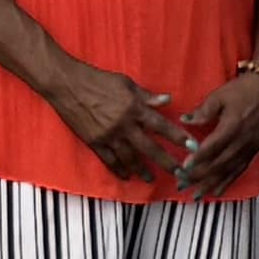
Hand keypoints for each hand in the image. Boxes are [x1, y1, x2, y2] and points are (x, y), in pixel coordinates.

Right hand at [32, 59, 177, 184]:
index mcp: (134, 108)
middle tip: (180, 173)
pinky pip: (110, 161)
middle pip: (150, 148)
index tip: (193, 147)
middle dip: (167, 162)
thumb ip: (147, 96)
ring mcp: (108, 136)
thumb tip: (168, 101)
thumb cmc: (97, 79)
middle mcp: (124, 125)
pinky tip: (127, 176)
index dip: (178, 137)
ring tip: (152, 179)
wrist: (66, 84)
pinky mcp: (94, 143)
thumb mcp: (125, 83)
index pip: (161, 125)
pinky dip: (119, 170)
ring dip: (143, 170)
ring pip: (130, 159)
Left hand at [169, 70, 258, 194]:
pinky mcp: (253, 152)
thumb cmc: (241, 90)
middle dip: (200, 176)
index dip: (198, 159)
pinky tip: (216, 192)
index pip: (212, 147)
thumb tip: (185, 121)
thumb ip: (203, 110)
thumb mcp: (219, 95)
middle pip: (219, 164)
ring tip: (196, 195)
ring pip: (228, 171)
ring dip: (211, 184)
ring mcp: (249, 149)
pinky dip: (227, 183)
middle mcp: (242, 141)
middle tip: (182, 183)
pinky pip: (239, 171)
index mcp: (233, 126)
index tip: (183, 167)